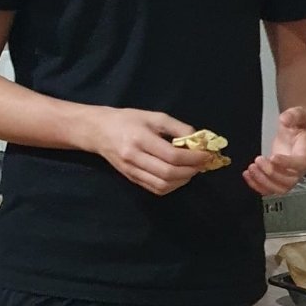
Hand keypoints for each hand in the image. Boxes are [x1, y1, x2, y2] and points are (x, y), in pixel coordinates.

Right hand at [89, 108, 208, 194]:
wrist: (99, 131)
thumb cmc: (128, 120)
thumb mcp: (154, 116)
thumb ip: (177, 128)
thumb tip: (198, 141)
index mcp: (140, 139)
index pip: (172, 155)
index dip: (194, 157)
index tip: (207, 154)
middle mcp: (134, 158)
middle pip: (168, 173)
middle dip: (191, 170)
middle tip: (202, 163)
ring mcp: (132, 171)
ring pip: (163, 185)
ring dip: (183, 180)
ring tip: (192, 169)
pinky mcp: (132, 179)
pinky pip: (156, 189)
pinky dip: (172, 185)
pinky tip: (179, 176)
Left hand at [243, 106, 305, 195]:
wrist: (294, 132)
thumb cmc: (297, 126)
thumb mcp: (298, 115)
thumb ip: (292, 115)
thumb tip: (285, 119)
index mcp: (304, 155)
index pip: (299, 164)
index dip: (286, 164)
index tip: (274, 157)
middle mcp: (298, 169)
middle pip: (288, 181)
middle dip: (271, 173)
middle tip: (258, 161)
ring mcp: (287, 176)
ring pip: (278, 188)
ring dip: (262, 181)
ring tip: (251, 168)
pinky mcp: (277, 179)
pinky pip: (268, 189)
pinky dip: (256, 185)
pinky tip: (248, 175)